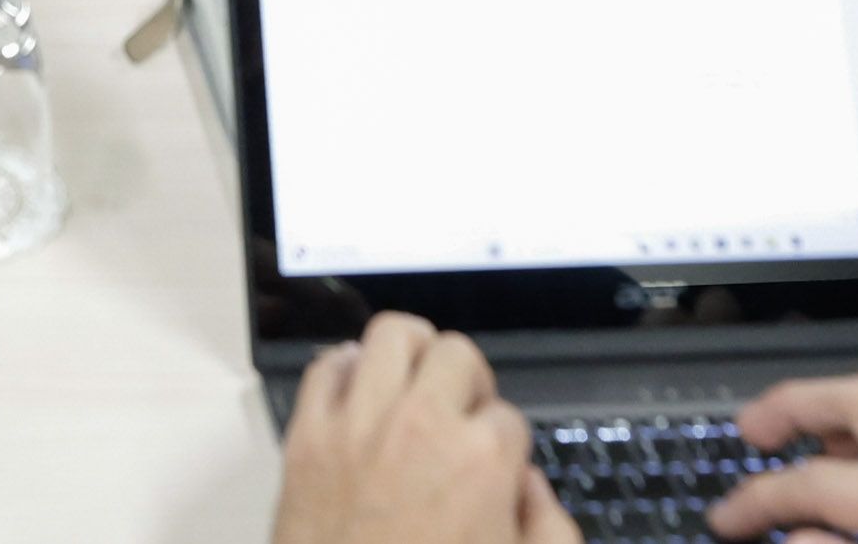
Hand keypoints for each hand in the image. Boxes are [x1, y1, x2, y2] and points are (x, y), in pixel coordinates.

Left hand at [271, 315, 574, 543]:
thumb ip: (550, 528)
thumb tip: (530, 486)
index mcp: (482, 461)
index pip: (509, 417)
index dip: (503, 446)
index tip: (490, 466)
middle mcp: (421, 426)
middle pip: (457, 355)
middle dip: (468, 383)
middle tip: (461, 415)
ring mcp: (359, 424)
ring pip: (393, 333)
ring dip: (412, 353)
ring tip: (415, 384)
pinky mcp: (307, 436)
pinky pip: (328, 366)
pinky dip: (347, 368)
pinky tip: (361, 394)